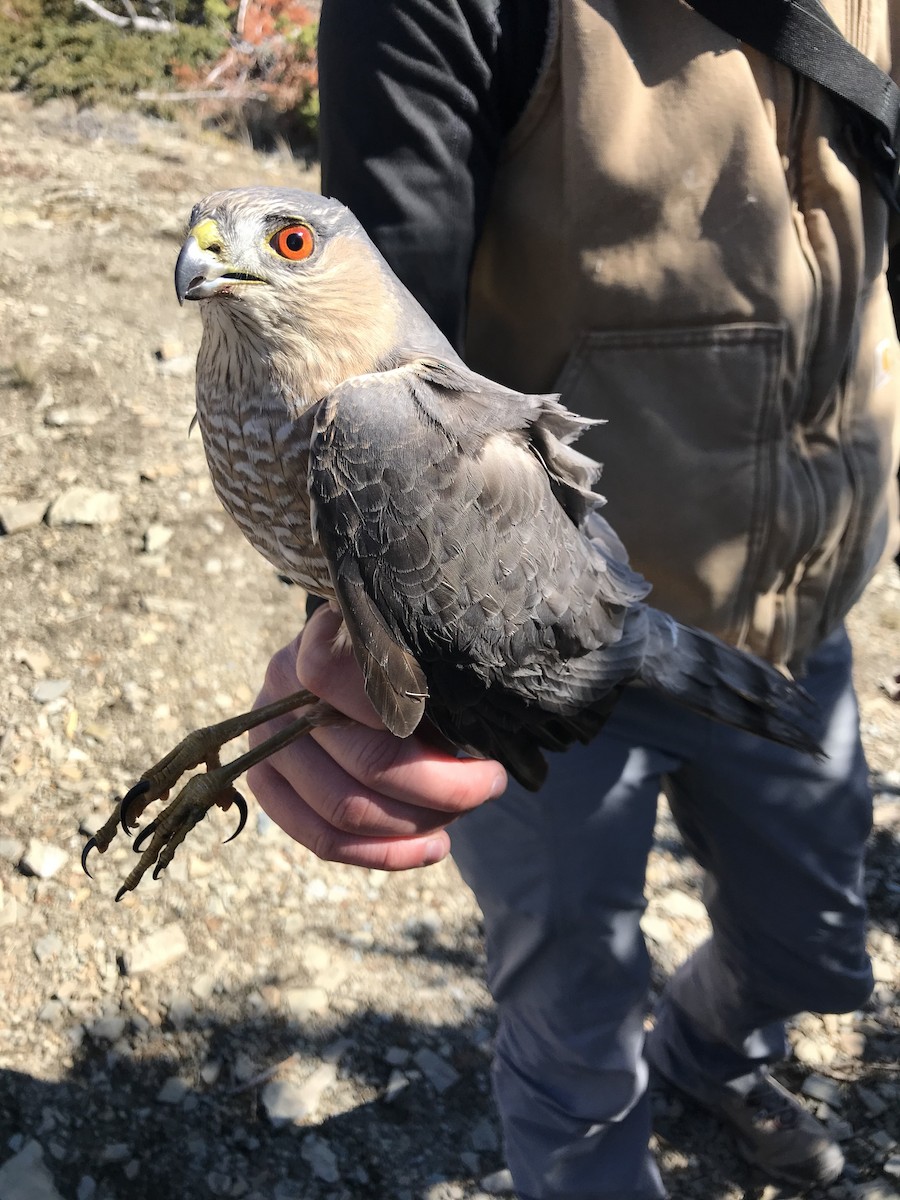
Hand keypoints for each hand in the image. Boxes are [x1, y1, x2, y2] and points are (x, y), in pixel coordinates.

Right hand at [246, 605, 506, 868]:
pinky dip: (386, 854)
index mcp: (318, 640)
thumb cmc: (402, 652)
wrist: (347, 656)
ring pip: (346, 811)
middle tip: (490, 783)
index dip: (409, 713)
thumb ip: (431, 678)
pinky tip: (435, 848)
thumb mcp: (418, 646)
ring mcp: (265, 740)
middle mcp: (281, 690)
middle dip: (443, 787)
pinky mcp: (267, 785)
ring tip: (464, 810)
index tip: (474, 738)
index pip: (351, 680)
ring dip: (419, 823)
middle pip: (367, 761)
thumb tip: (474, 740)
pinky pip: (324, 840)